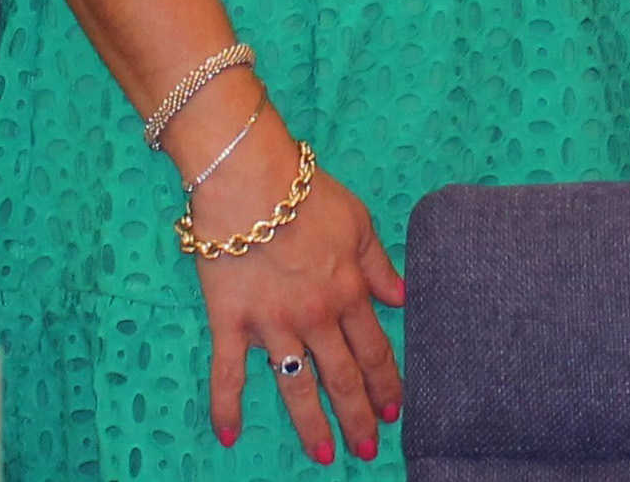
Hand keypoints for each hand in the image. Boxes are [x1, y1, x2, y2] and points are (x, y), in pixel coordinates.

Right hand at [193, 128, 403, 463]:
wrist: (250, 176)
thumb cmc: (305, 191)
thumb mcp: (358, 221)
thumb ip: (379, 264)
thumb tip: (402, 299)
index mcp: (349, 291)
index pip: (373, 350)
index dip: (385, 384)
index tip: (394, 412)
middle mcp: (315, 316)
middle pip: (342, 377)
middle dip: (357, 417)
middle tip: (367, 450)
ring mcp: (272, 324)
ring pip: (296, 386)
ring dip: (311, 424)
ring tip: (324, 455)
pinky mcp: (230, 322)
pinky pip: (227, 372)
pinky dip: (226, 407)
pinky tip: (229, 437)